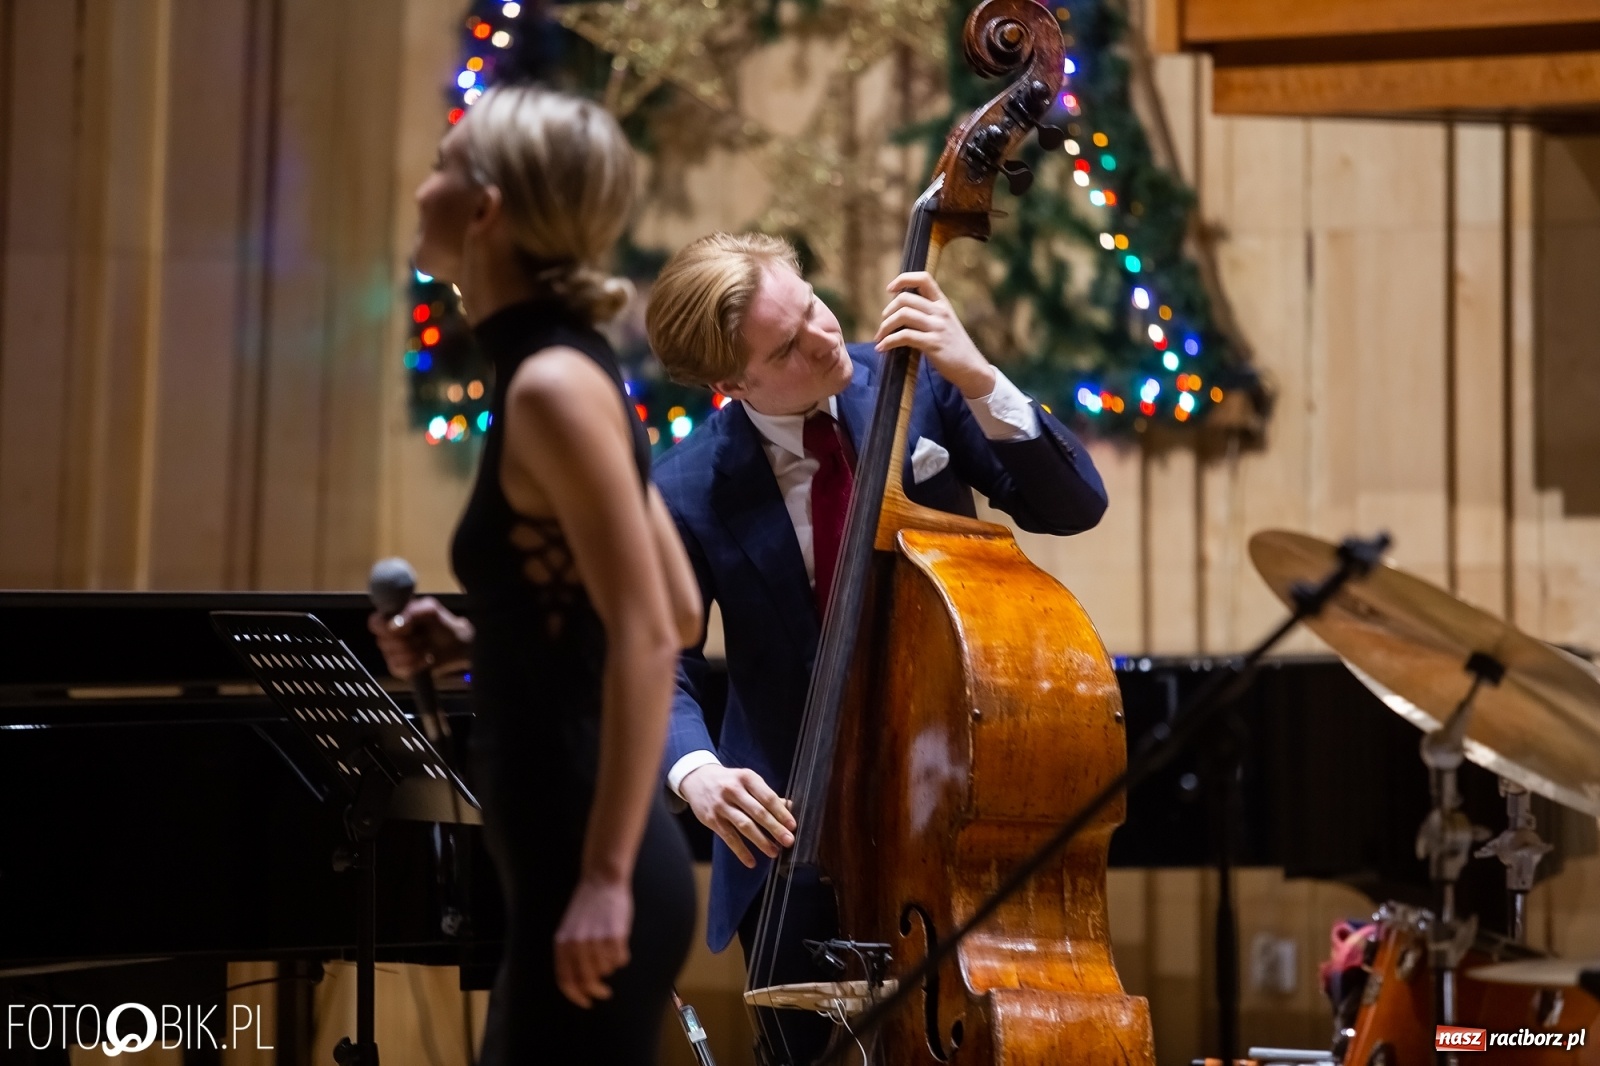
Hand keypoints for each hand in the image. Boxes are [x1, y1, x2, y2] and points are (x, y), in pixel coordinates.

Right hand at [366, 596, 473, 679]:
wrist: (455, 644)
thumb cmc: (440, 624)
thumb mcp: (430, 609)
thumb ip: (412, 612)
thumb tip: (393, 626)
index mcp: (390, 618)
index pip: (374, 623)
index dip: (387, 626)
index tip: (407, 627)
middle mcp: (387, 636)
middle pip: (384, 642)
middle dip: (408, 640)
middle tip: (422, 635)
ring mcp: (391, 654)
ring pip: (395, 656)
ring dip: (416, 651)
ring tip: (426, 645)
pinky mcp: (399, 669)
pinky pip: (402, 668)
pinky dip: (418, 663)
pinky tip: (426, 658)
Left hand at [553, 876, 632, 1007]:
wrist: (602, 881)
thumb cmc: (587, 906)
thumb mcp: (569, 929)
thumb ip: (570, 953)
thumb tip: (580, 983)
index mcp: (562, 943)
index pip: (565, 980)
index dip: (576, 996)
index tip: (586, 1002)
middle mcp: (577, 944)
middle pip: (587, 981)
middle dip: (597, 991)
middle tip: (604, 993)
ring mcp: (596, 940)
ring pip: (606, 970)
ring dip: (610, 966)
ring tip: (610, 949)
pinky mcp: (615, 936)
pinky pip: (620, 960)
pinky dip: (622, 956)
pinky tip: (620, 943)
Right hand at [680, 765, 795, 868]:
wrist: (697, 779)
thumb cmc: (729, 781)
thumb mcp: (746, 780)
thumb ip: (765, 794)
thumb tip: (789, 807)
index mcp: (746, 778)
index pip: (767, 797)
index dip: (781, 812)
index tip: (792, 826)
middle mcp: (733, 790)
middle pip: (758, 812)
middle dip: (775, 828)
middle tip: (788, 841)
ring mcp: (721, 805)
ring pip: (744, 825)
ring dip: (761, 841)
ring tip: (774, 852)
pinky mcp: (711, 819)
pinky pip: (729, 838)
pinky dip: (741, 851)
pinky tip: (751, 861)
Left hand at [873, 271, 996, 399]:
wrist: (971, 368)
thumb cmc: (953, 347)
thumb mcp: (944, 323)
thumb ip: (927, 314)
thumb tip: (899, 310)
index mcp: (942, 303)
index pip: (923, 278)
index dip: (903, 279)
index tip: (889, 290)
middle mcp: (940, 312)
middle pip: (905, 299)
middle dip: (887, 311)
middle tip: (883, 325)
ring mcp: (937, 327)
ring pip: (902, 315)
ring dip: (885, 327)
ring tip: (880, 337)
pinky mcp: (933, 344)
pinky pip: (904, 336)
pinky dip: (888, 342)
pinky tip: (882, 348)